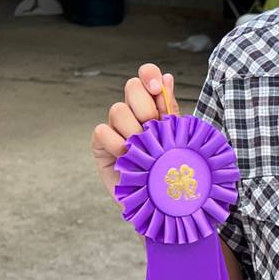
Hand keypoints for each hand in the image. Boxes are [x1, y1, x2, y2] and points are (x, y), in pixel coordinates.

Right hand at [91, 63, 179, 197]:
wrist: (162, 204)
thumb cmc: (171, 172)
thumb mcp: (176, 140)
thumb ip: (170, 110)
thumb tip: (167, 78)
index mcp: (155, 107)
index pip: (147, 77)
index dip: (149, 75)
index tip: (157, 88)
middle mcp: (134, 114)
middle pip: (131, 87)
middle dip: (144, 106)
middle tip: (153, 127)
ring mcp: (116, 129)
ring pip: (117, 110)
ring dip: (132, 129)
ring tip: (143, 149)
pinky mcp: (101, 146)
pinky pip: (102, 131)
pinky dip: (115, 143)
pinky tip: (127, 157)